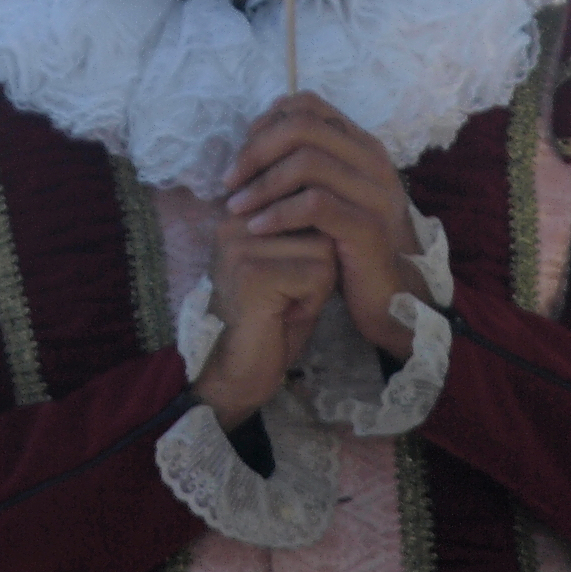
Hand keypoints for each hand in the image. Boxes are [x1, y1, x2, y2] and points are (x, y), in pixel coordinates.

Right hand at [197, 216, 337, 431]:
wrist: (236, 372)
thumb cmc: (270, 319)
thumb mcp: (289, 262)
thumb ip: (304, 229)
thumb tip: (336, 199)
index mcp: (242, 214)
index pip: (309, 202)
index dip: (316, 246)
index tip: (289, 276)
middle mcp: (234, 222)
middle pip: (320, 223)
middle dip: (319, 265)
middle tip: (288, 294)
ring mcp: (241, 247)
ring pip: (325, 250)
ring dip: (318, 285)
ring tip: (285, 304)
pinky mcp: (254, 274)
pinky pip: (318, 275)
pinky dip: (313, 302)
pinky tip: (284, 316)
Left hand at [223, 93, 415, 355]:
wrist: (391, 295)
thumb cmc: (350, 246)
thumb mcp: (330, 197)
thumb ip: (306, 169)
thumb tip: (254, 142)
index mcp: (362, 146)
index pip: (309, 105)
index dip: (267, 123)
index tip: (242, 156)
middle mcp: (372, 161)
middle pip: (303, 127)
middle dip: (256, 150)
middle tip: (230, 180)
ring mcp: (374, 193)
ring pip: (308, 162)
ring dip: (262, 184)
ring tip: (237, 207)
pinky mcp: (368, 227)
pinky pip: (315, 205)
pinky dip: (278, 213)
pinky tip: (257, 227)